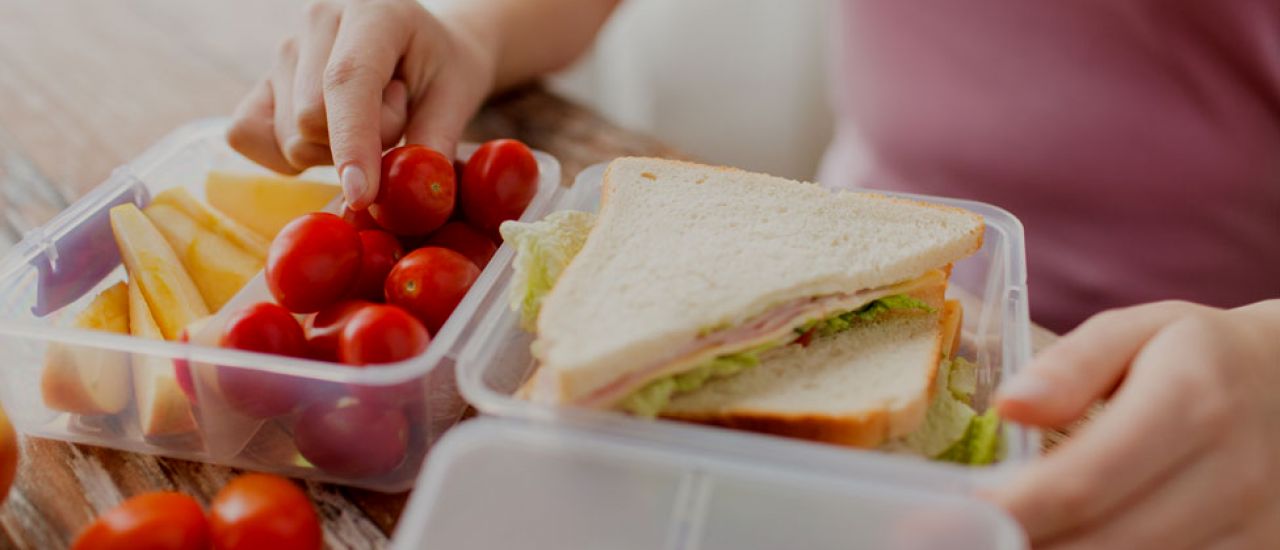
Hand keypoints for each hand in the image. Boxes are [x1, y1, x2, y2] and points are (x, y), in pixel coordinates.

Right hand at [227, 0, 494, 208]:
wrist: (421, 47)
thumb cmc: (442, 70)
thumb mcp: (457, 97)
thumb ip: (434, 142)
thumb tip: (406, 199)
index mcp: (372, 11)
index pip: (347, 80)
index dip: (351, 141)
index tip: (361, 195)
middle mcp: (317, 21)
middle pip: (311, 119)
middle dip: (358, 146)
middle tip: (396, 121)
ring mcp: (283, 49)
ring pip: (287, 137)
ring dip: (331, 151)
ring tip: (366, 118)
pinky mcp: (261, 81)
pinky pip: (248, 137)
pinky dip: (289, 156)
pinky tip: (328, 135)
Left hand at [989, 300, 1279, 548]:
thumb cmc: (1200, 355)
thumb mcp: (1137, 330)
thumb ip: (1070, 365)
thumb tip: (1009, 406)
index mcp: (1191, 405)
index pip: (1083, 482)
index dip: (1010, 509)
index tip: (951, 516)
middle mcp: (1232, 477)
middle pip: (1104, 544)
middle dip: (1021, 547)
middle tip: (962, 537)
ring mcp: (1255, 530)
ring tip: (1000, 542)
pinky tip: (1062, 546)